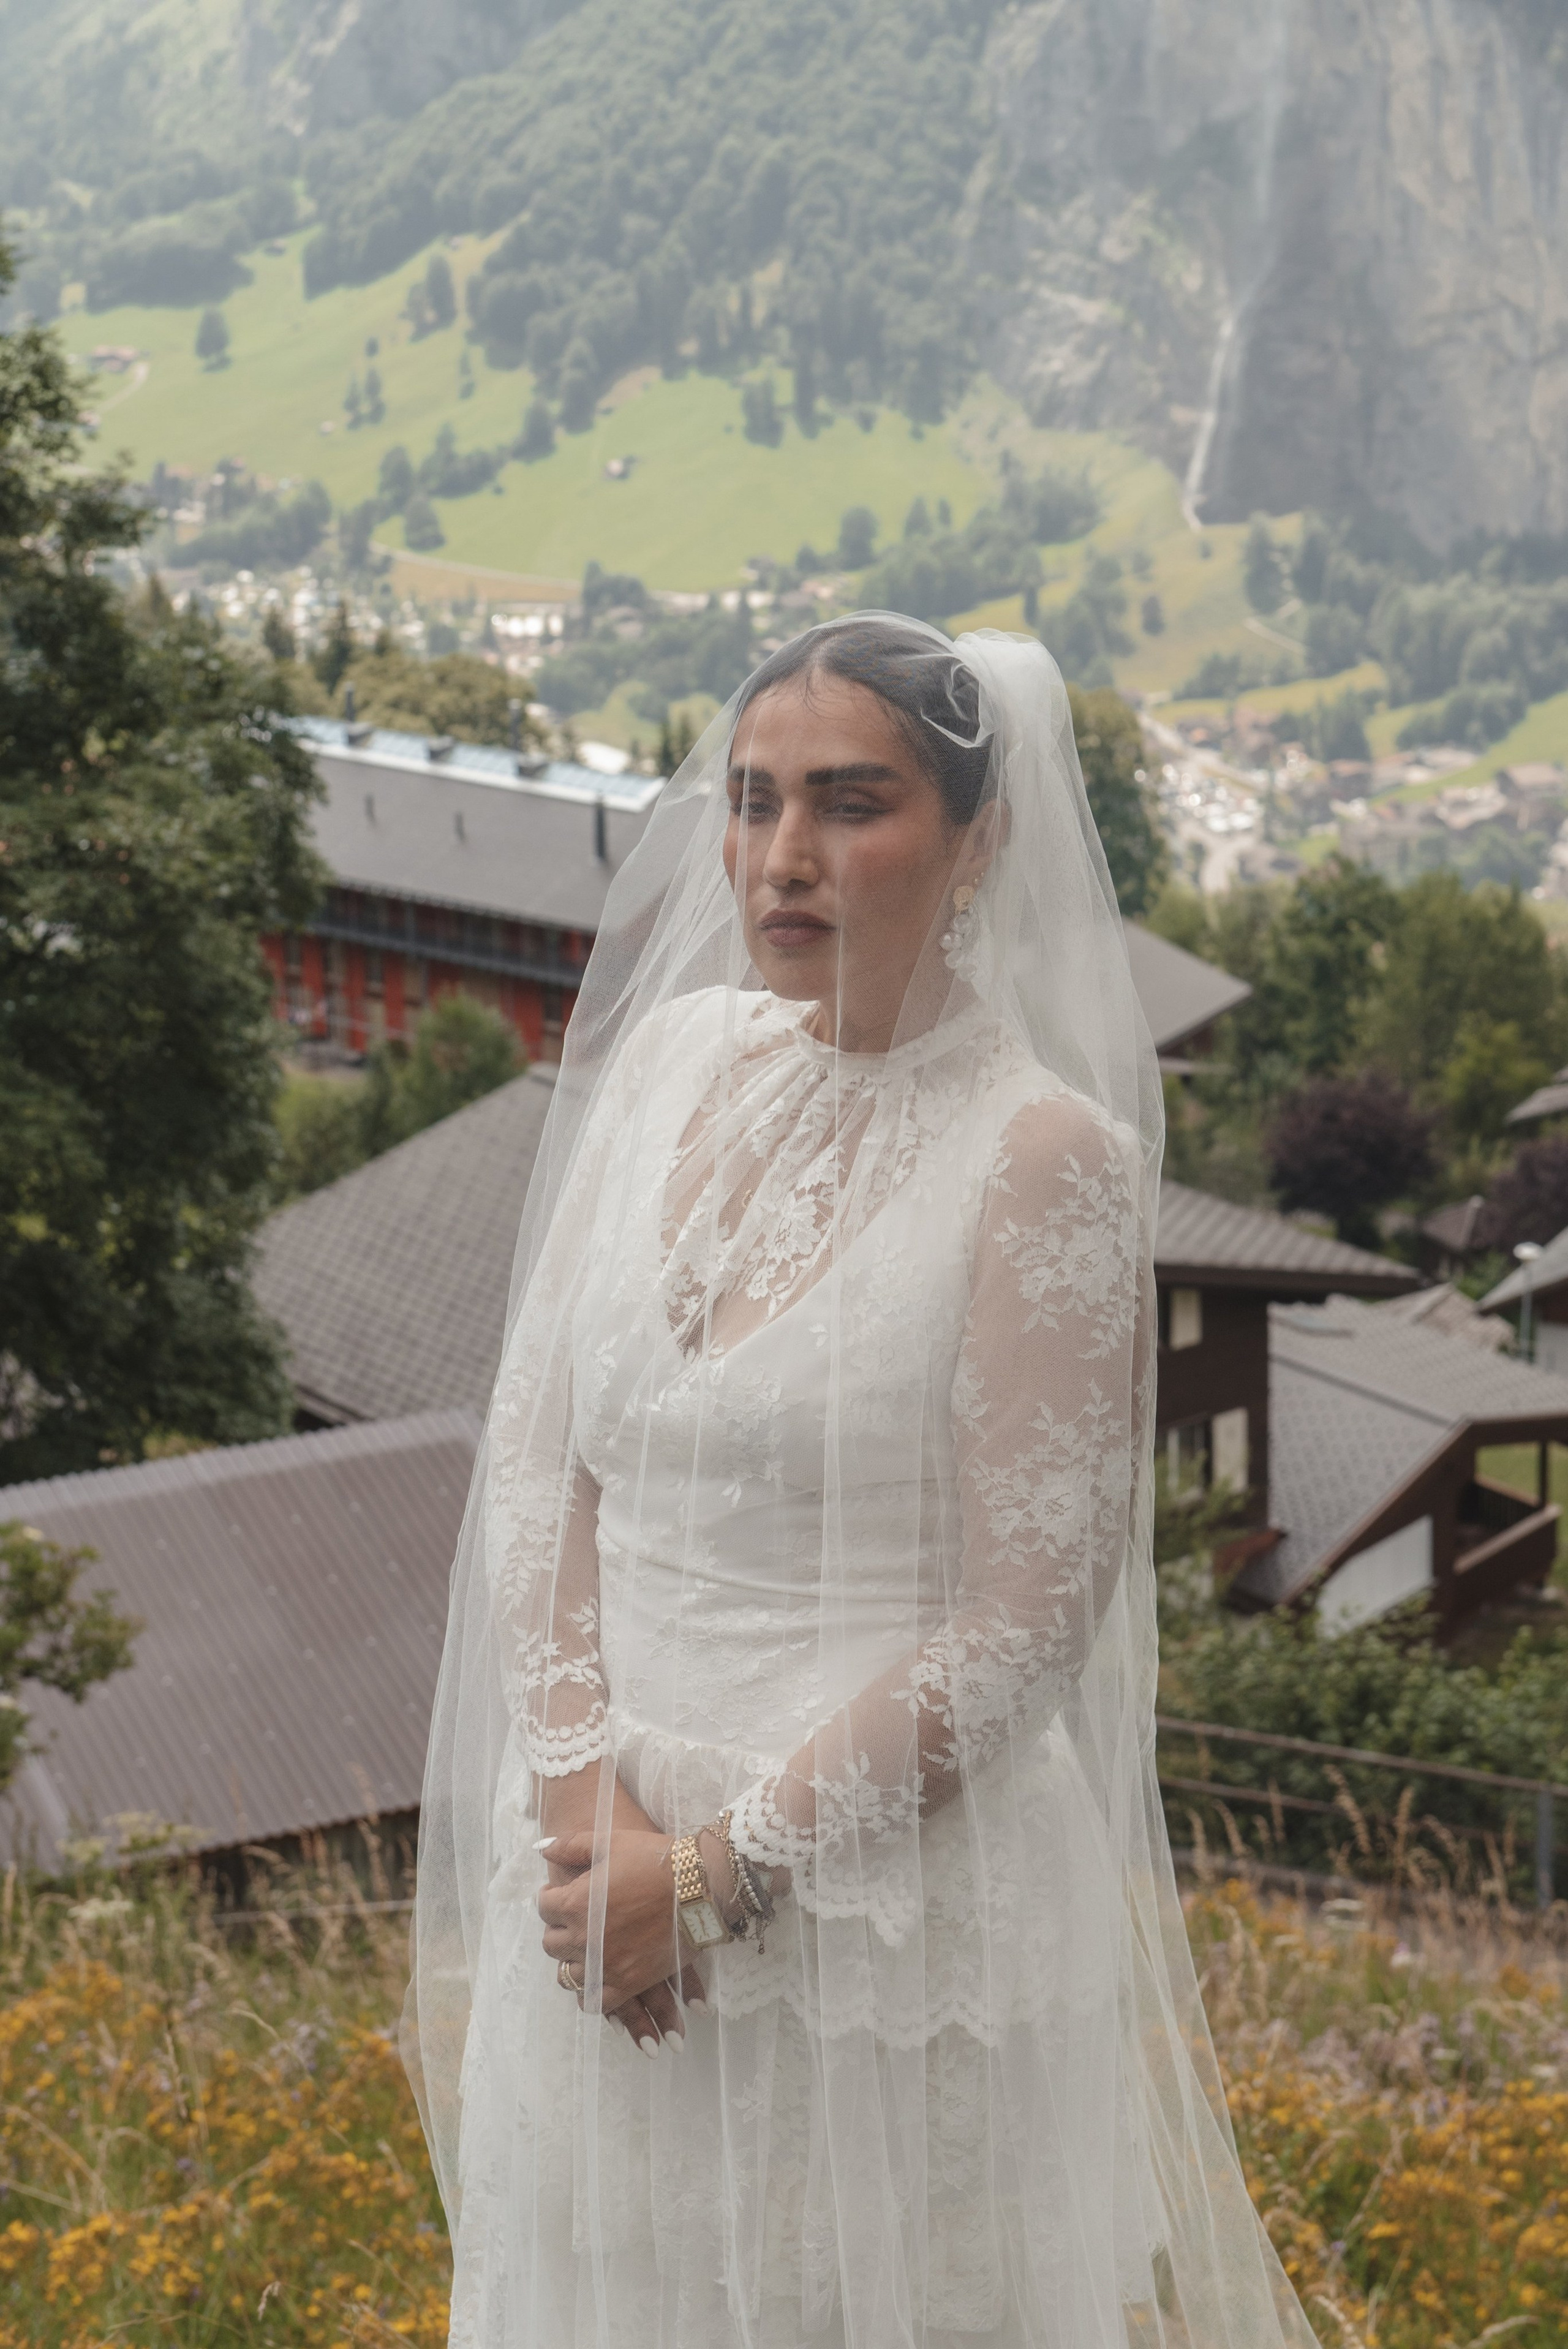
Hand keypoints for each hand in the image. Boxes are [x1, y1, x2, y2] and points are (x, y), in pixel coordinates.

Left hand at [539, 1827, 693, 2031]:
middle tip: (574, 1919)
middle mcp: (584, 1938)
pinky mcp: (628, 1983)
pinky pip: (596, 2001)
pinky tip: (596, 1979)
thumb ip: (570, 1845)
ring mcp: (605, 1965)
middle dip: (558, 1928)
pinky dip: (590, 1994)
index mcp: (576, 1903)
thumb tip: (542, 1848)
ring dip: (573, 1959)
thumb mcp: (610, 1842)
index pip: (544, 1907)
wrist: (699, 1887)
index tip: (560, 1894)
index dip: (550, 1897)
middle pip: (551, 1943)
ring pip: (568, 1973)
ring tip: (587, 1946)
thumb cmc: (655, 1859)